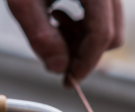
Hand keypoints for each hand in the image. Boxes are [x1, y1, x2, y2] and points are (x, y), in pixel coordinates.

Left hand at [7, 0, 122, 85]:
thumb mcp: (22, 0)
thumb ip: (39, 36)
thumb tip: (59, 68)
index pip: (102, 34)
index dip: (85, 63)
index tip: (68, 81)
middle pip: (112, 35)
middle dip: (83, 52)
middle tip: (54, 52)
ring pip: (109, 27)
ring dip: (81, 39)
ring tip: (53, 24)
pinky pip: (102, 16)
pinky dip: (83, 25)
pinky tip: (59, 14)